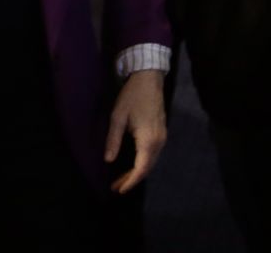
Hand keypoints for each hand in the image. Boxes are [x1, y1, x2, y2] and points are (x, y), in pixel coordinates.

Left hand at [105, 69, 166, 193]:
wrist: (149, 80)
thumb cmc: (131, 97)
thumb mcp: (117, 117)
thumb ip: (113, 139)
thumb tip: (108, 160)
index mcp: (148, 140)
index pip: (141, 169)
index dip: (130, 181)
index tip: (119, 190)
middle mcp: (159, 142)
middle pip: (147, 168)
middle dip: (131, 179)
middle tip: (115, 187)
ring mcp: (162, 138)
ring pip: (150, 162)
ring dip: (137, 172)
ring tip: (120, 179)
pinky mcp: (161, 134)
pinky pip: (152, 155)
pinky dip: (142, 163)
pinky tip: (131, 165)